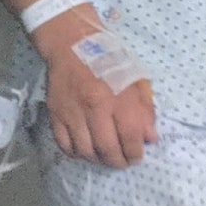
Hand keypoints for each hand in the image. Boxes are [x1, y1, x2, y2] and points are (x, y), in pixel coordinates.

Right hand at [37, 14, 156, 168]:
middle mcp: (95, 107)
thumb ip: (145, 110)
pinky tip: (84, 149)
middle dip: (118, 161)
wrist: (72, 44)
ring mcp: (73, 112)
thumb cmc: (109, 61)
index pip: (131, 137)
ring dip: (97, 159)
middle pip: (107, 149)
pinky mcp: (56, 114)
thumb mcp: (135, 80)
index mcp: (118, 98)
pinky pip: (64, 144)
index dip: (135, 153)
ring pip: (85, 151)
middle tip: (122, 162)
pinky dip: (75, 152)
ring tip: (104, 156)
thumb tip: (150, 138)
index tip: (136, 156)